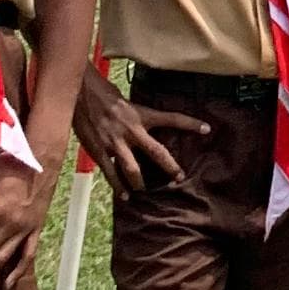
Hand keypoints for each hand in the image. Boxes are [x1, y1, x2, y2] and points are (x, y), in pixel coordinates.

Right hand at [75, 66, 182, 193]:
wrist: (81, 93)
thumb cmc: (103, 93)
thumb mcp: (125, 101)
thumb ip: (135, 116)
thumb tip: (142, 125)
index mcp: (141, 114)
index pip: (171, 118)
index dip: (190, 123)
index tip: (207, 128)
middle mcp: (132, 130)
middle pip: (156, 152)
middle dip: (169, 166)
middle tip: (179, 177)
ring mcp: (116, 143)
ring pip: (133, 169)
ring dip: (140, 183)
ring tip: (144, 192)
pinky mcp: (100, 151)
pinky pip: (110, 173)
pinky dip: (117, 186)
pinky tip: (123, 196)